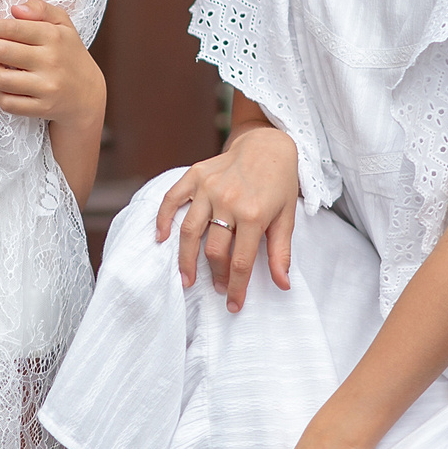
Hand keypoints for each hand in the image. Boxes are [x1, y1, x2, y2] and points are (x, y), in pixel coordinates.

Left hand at [0, 0, 101, 130]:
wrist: (87, 96)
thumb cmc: (68, 54)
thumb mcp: (63, 25)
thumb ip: (41, 9)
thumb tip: (15, 9)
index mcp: (54, 36)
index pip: (13, 28)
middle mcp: (51, 61)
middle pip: (2, 52)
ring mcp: (47, 86)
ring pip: (1, 78)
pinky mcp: (42, 108)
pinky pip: (8, 102)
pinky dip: (0, 93)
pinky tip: (3, 85)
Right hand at [157, 123, 297, 310]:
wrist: (268, 144)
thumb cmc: (280, 183)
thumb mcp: (286, 217)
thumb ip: (280, 252)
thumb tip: (283, 285)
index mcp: (254, 214)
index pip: (241, 262)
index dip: (236, 287)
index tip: (233, 304)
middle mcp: (229, 201)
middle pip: (214, 250)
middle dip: (215, 275)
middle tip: (216, 287)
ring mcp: (209, 187)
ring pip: (189, 232)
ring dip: (185, 259)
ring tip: (187, 278)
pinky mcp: (196, 175)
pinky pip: (172, 199)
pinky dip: (163, 219)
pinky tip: (160, 238)